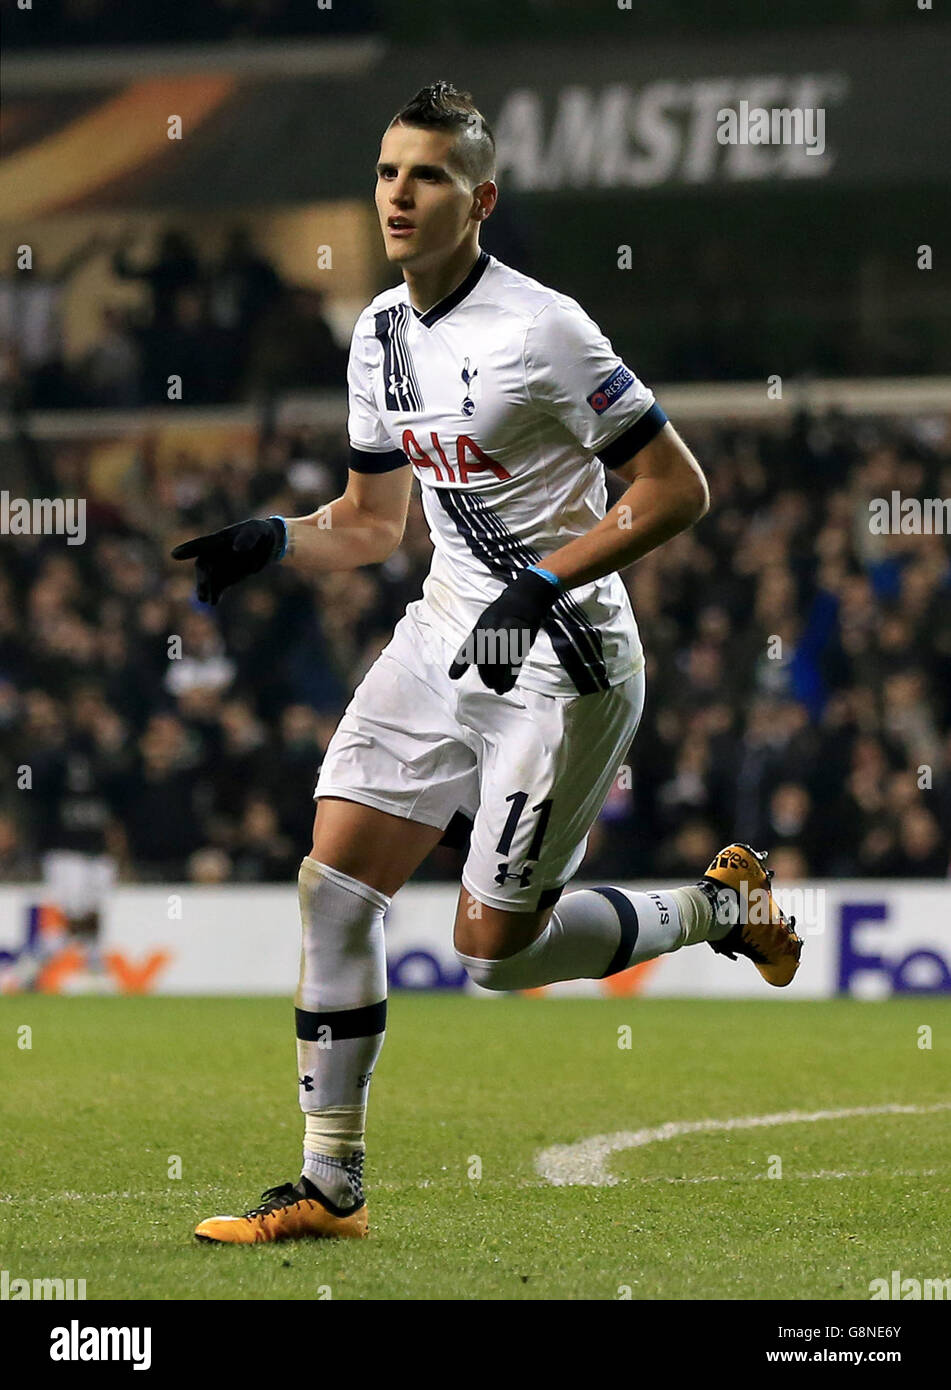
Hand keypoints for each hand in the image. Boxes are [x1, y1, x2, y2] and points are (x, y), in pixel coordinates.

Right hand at [171, 517, 285, 604]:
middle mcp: (214, 555)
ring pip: (208, 580)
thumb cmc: (258, 532)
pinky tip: (214, 602)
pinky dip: (215, 595)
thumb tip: (237, 549)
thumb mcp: (256, 530)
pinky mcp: (226, 579)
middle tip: (205, 586)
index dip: (188, 549)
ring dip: (205, 589)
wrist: (265, 545)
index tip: (174, 555)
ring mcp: (219, 568)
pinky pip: (218, 588)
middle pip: (203, 567)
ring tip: (205, 599)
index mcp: (218, 540)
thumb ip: (248, 537)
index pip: (200, 545)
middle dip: (202, 577)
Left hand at [448, 567, 560, 692]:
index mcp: (481, 628)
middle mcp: (492, 632)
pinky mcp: (521, 642)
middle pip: (485, 660)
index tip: (453, 676)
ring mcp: (507, 637)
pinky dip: (510, 677)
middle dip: (486, 675)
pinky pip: (513, 664)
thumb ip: (478, 641)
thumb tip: (472, 660)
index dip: (460, 664)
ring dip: (497, 679)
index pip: (469, 649)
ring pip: (499, 664)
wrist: (524, 600)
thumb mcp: (485, 622)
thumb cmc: (502, 613)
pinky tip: (506, 686)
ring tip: (497, 688)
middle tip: (488, 684)